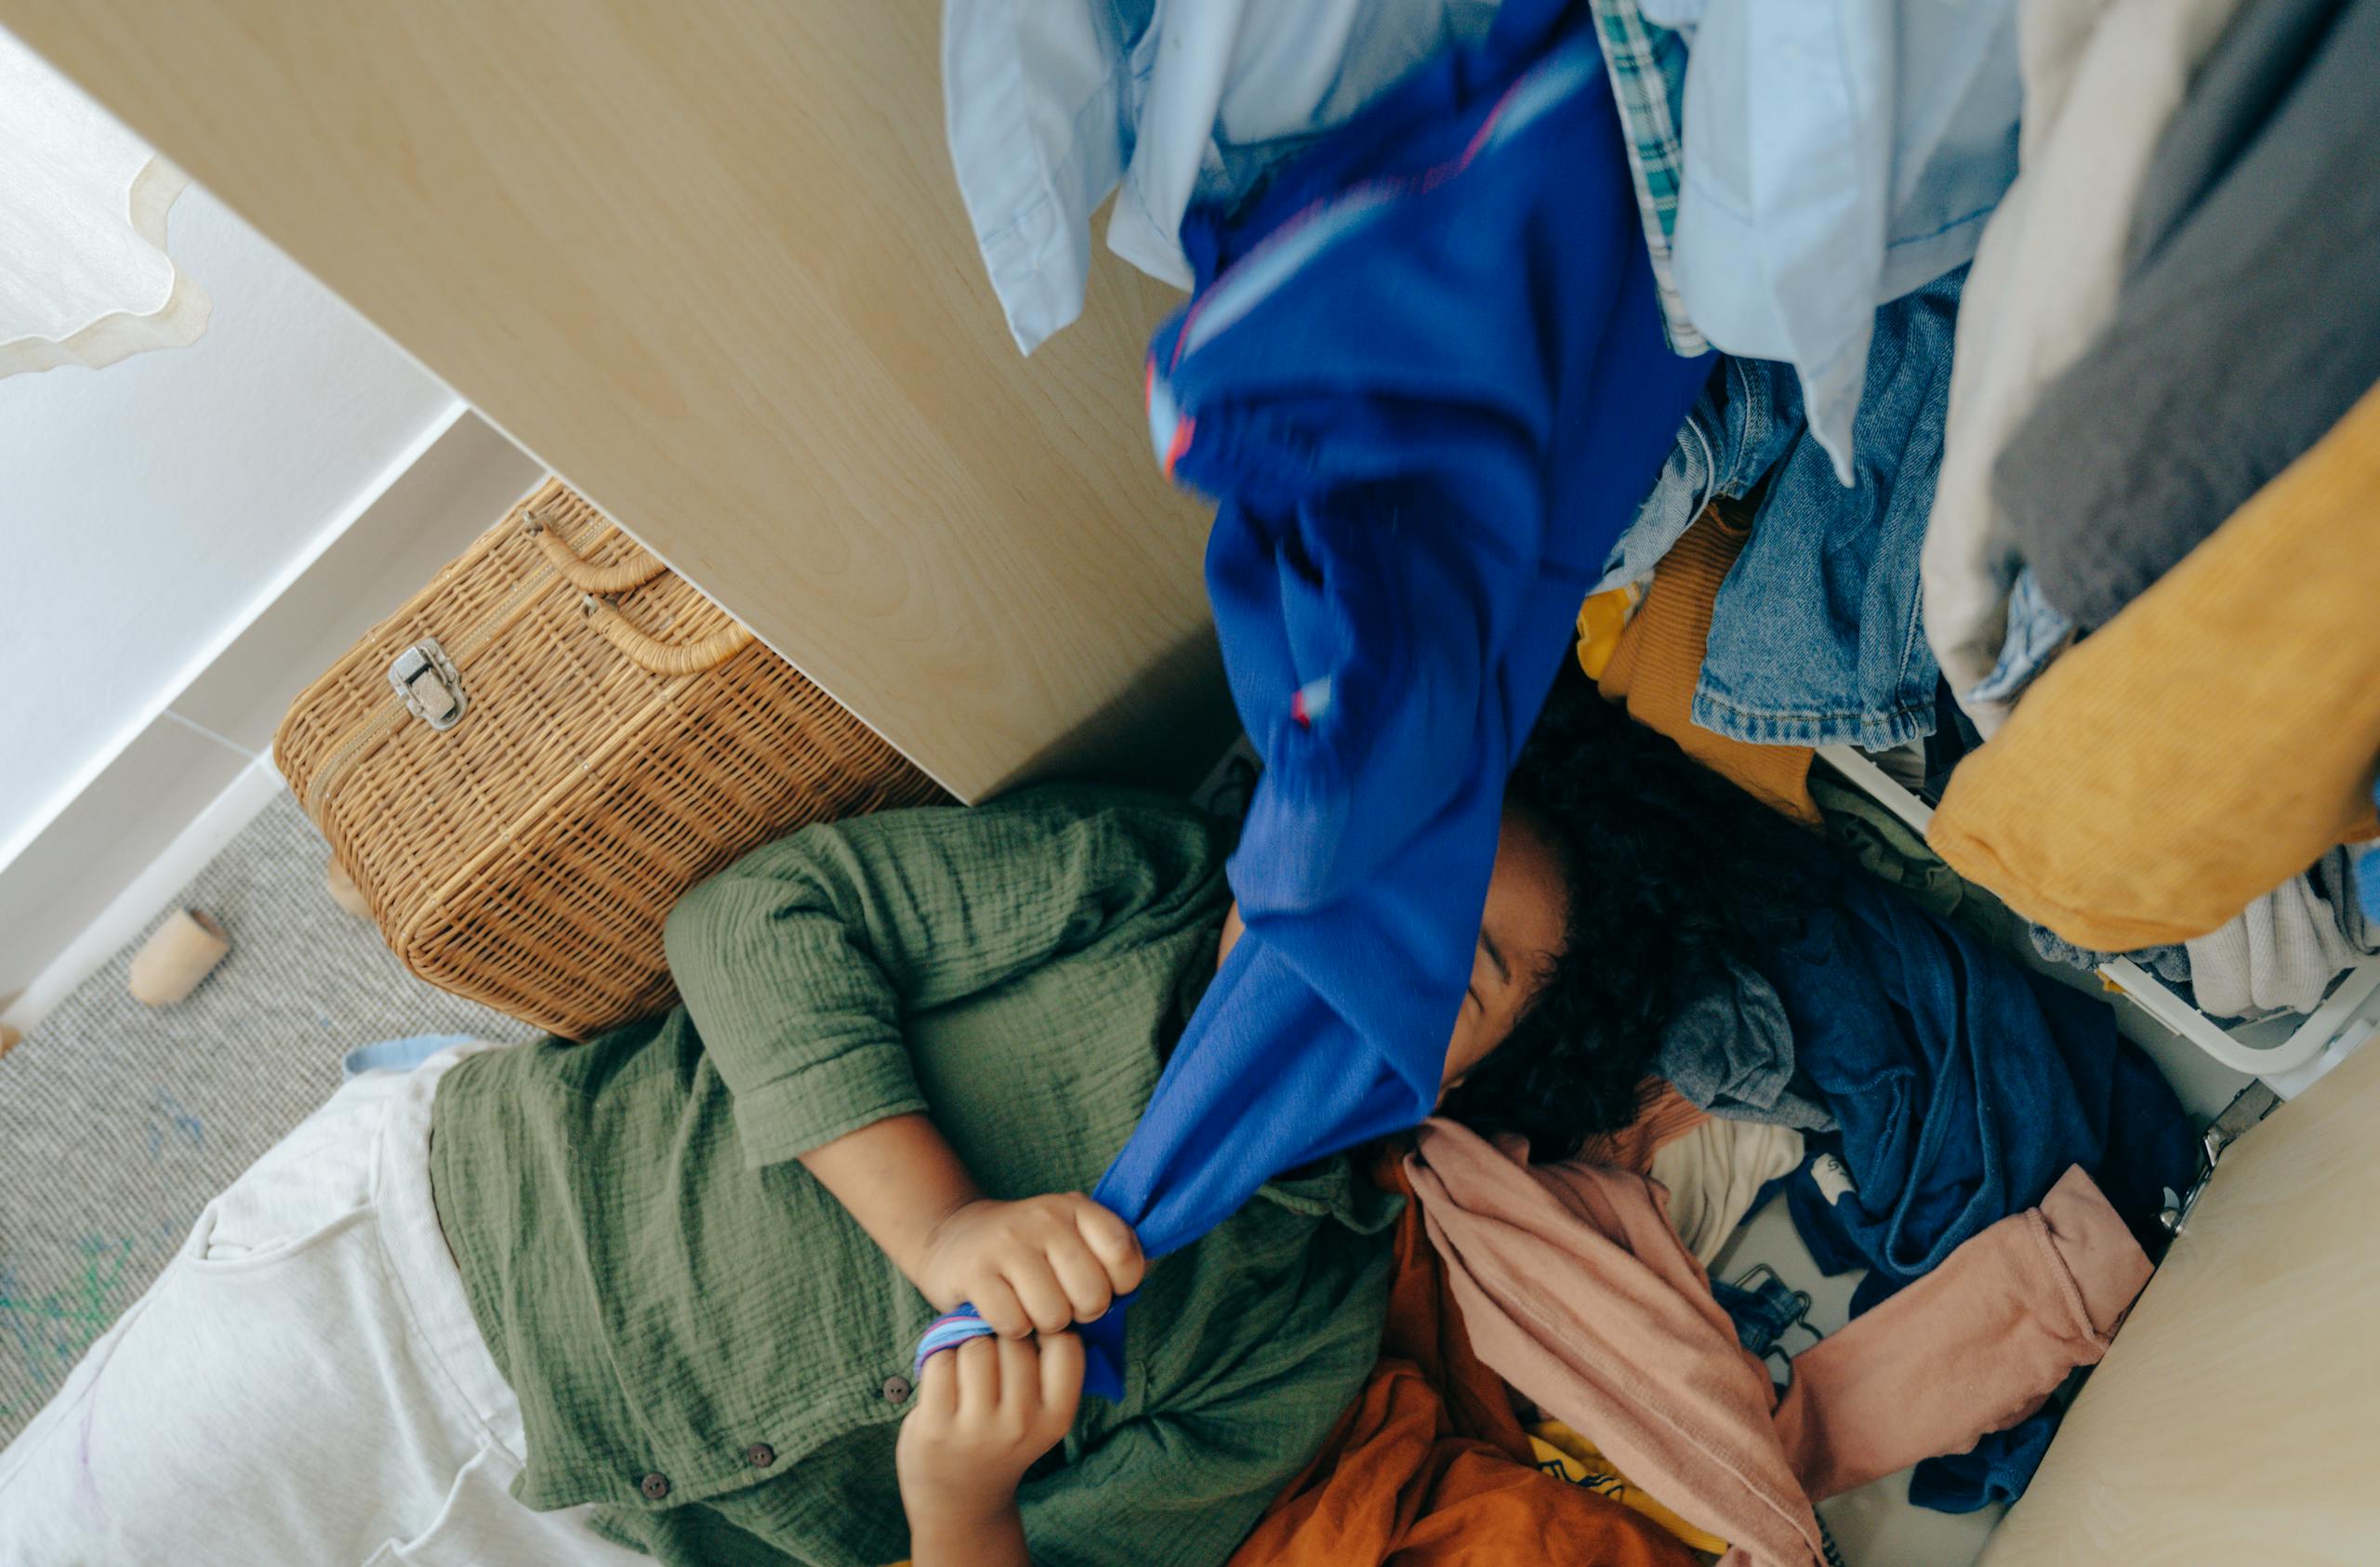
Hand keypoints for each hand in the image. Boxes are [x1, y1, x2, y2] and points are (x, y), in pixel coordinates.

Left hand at [897, 1333, 1085, 1521]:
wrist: (960, 1500)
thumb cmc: (1002, 1439)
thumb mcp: (1040, 1415)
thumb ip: (1044, 1369)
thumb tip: (1030, 1299)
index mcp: (1057, 1417)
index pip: (1066, 1343)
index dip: (1044, 1327)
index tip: (1028, 1337)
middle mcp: (1022, 1424)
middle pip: (1013, 1338)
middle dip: (998, 1335)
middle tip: (990, 1354)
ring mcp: (978, 1428)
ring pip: (976, 1345)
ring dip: (965, 1346)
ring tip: (965, 1368)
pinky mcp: (937, 1427)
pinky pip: (940, 1360)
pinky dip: (937, 1359)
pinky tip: (942, 1380)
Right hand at [913, 1194, 1142, 1335]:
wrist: (954, 1239)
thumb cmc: (1029, 1249)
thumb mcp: (1073, 1235)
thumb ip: (1115, 1251)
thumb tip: (1155, 1268)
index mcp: (1077, 1207)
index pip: (1126, 1259)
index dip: (1118, 1287)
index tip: (1098, 1284)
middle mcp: (1044, 1217)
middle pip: (1092, 1297)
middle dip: (1079, 1312)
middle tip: (1059, 1301)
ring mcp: (1007, 1242)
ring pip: (1053, 1316)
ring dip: (1042, 1324)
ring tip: (1030, 1305)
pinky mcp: (975, 1270)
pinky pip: (1014, 1324)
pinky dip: (1012, 1329)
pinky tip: (1003, 1310)